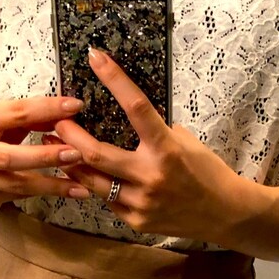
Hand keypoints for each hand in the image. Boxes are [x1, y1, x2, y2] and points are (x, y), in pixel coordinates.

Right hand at [0, 96, 92, 203]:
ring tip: (80, 186)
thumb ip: (32, 117)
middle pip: (9, 157)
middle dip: (44, 157)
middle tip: (76, 154)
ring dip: (51, 185)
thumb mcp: (3, 115)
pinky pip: (16, 196)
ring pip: (15, 184)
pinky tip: (65, 192)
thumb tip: (68, 115)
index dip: (47, 109)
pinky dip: (42, 193)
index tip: (75, 106)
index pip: (16, 113)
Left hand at [53, 46, 248, 242]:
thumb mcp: (186, 142)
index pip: (136, 107)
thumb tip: (128, 114)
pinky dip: (97, 186)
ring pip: (94, 182)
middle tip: (54, 122)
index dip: (114, 79)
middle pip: (96, 154)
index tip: (95, 57)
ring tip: (55, 148)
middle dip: (70, 136)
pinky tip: (86, 175)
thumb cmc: (207, 172)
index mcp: (167, 149)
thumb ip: (156, 131)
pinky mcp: (137, 220)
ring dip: (71, 164)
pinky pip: (108, 201)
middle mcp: (151, 176)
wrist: (224, 214)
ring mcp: (142, 202)